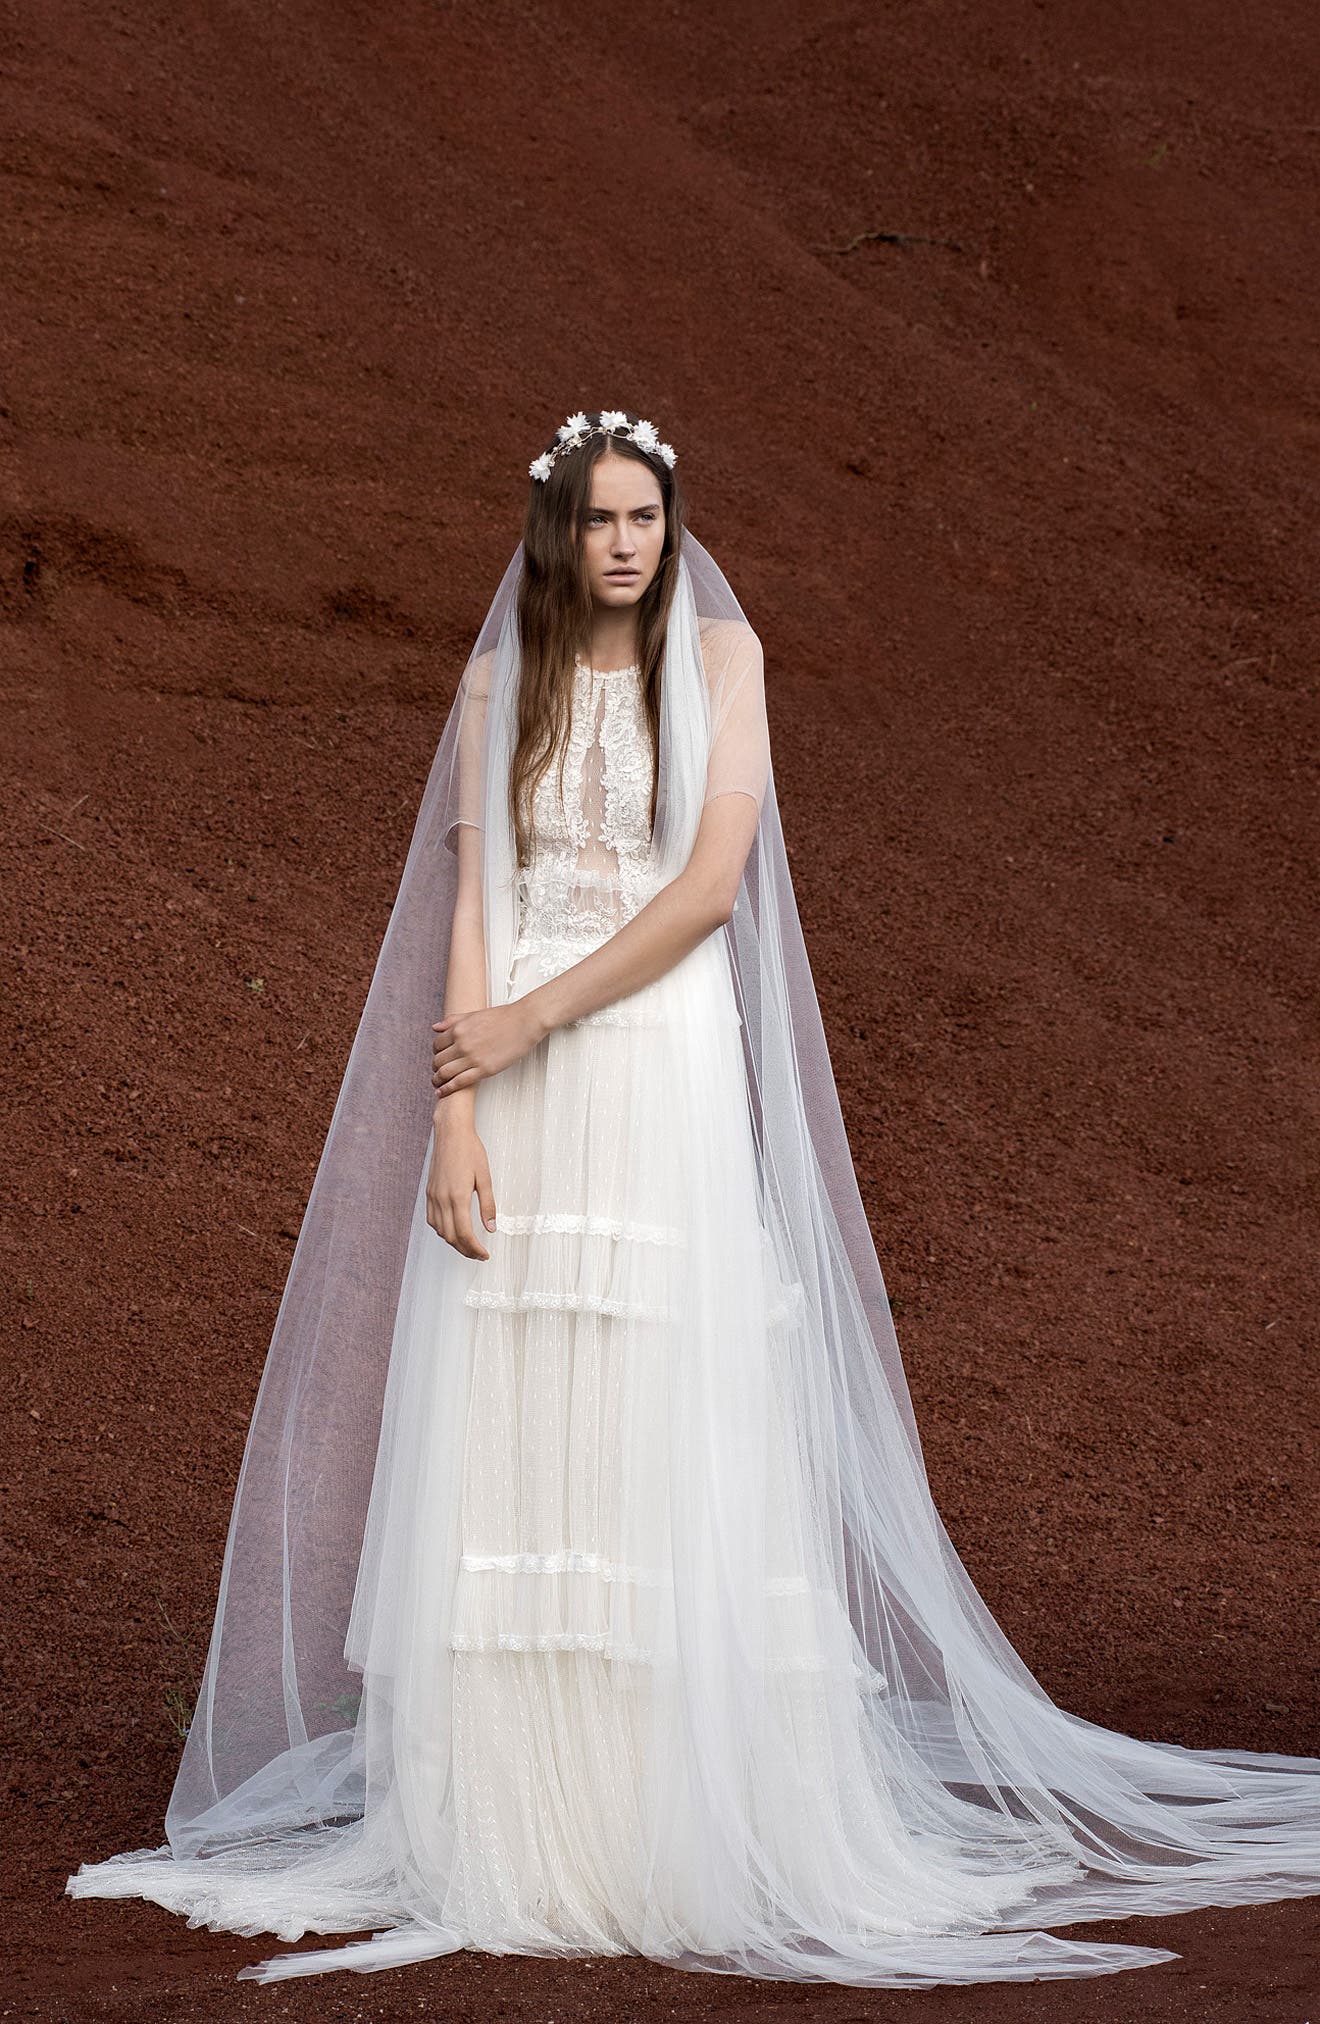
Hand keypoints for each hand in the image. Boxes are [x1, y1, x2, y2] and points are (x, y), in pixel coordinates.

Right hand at [427, 1124, 495, 1258]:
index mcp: (458, 1197)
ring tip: (468, 1245)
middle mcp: (442, 1199)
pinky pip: (432, 1219)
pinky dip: (442, 1230)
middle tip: (479, 1254)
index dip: (475, 1249)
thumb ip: (488, 1205)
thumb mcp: (485, 1177)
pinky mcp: (429, 1192)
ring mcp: (433, 1196)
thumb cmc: (470, 1151)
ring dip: (453, 1242)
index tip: (485, 1255)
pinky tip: (452, 1229)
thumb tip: (491, 1228)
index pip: (465, 1234)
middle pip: (451, 1237)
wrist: (451, 1132)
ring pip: (440, 1230)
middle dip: (465, 1250)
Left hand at [431, 998, 544, 1096]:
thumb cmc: (504, 1017)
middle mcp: (462, 1044)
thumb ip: (453, 1020)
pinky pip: (459, 1082)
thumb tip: (435, 1027)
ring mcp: (473, 1058)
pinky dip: (447, 1089)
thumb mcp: (473, 1014)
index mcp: (458, 1029)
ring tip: (437, 1084)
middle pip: (438, 1060)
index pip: (436, 1045)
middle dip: (435, 1068)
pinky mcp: (484, 1070)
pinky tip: (442, 1092)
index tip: (438, 1057)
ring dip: (437, 1080)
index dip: (435, 1053)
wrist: (524, 1022)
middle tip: (437, 1072)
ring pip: (445, 1073)